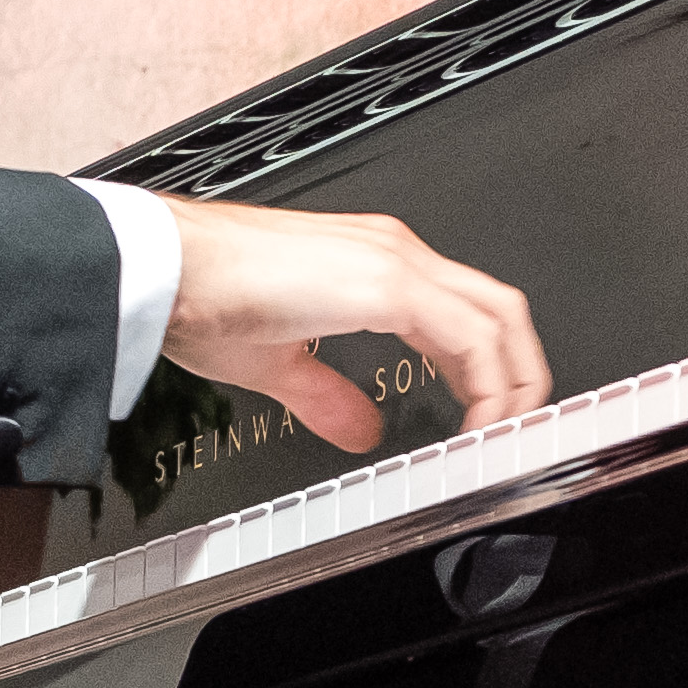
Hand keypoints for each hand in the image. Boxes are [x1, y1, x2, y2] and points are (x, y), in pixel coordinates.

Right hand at [163, 197, 547, 455]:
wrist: (166, 268)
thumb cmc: (200, 296)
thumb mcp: (276, 361)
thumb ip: (326, 395)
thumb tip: (360, 430)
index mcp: (372, 264)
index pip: (465, 309)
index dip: (491, 365)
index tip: (488, 413)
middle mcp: (393, 252)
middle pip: (499, 308)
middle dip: (521, 373)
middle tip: (516, 428)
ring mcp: (393, 260)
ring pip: (497, 317)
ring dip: (513, 382)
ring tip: (504, 435)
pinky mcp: (384, 280)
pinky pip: (468, 334)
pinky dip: (489, 382)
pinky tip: (478, 423)